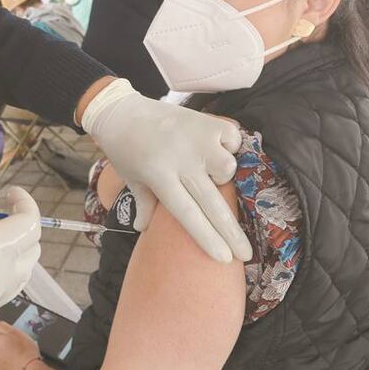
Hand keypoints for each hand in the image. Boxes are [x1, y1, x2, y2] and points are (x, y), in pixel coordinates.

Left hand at [81, 79, 249, 261]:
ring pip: (227, 168)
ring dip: (224, 176)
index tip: (224, 259)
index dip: (207, 238)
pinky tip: (219, 148)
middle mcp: (180, 160)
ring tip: (210, 174)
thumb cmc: (125, 149)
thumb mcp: (132, 180)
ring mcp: (196, 139)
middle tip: (246, 254)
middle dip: (231, 233)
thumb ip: (144, 204)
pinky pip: (232, 140)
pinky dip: (230, 146)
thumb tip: (143, 230)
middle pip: (212, 203)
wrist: (122, 110)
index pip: (187, 214)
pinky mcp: (208, 122)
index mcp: (159, 177)